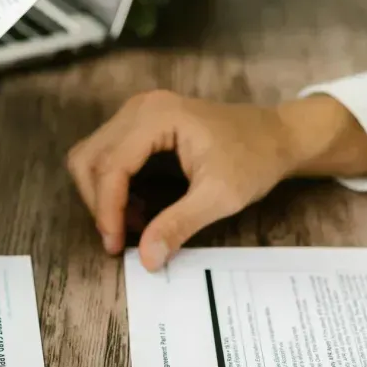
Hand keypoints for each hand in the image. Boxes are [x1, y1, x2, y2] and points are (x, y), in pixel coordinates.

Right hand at [66, 90, 366, 270]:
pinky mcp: (140, 124)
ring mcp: (137, 112)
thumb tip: (146, 259)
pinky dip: (114, 187)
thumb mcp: (220, 197)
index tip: (116, 246)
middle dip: (98, 203)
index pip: (111, 166)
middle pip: (89, 158)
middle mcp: (140, 108)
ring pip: (92, 156)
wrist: (276, 135)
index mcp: (157, 117)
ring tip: (134, 224)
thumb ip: (179, 225)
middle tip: (120, 239)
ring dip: (103, 195)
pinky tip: (140, 210)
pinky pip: (108, 156)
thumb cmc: (255, 159)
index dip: (107, 210)